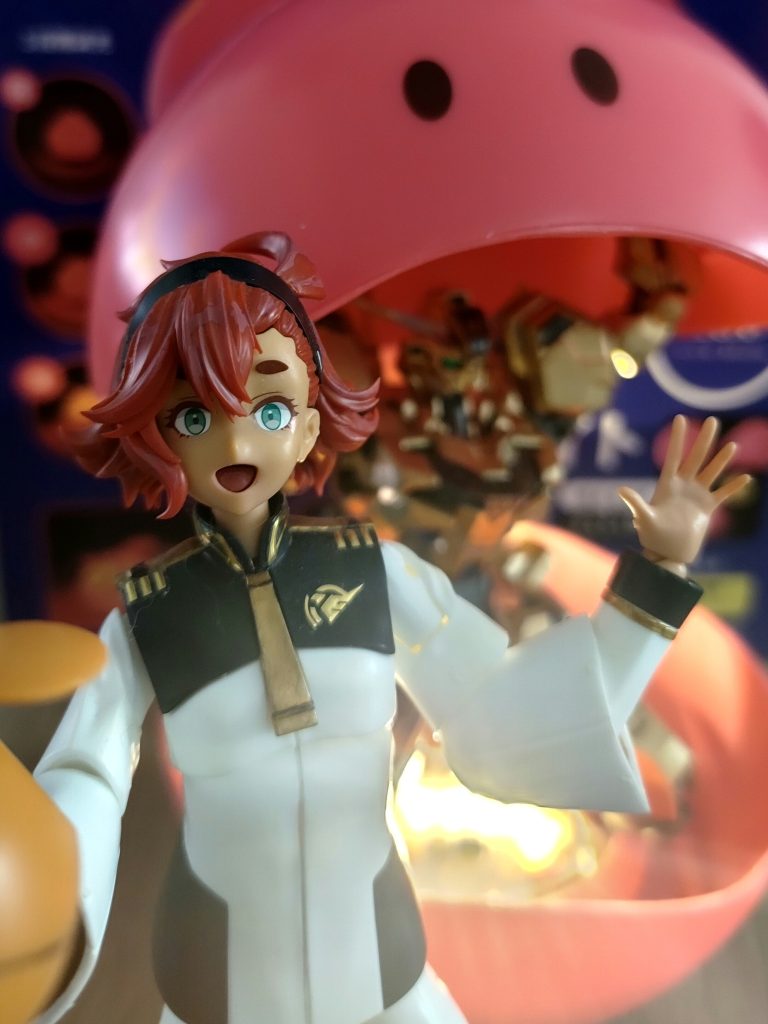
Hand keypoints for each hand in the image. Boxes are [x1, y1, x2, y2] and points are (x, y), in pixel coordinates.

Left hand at [617, 415, 750, 567]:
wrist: (666, 553)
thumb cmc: (652, 537)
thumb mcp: (644, 519)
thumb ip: (636, 502)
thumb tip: (620, 489)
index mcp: (667, 485)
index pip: (674, 456)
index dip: (678, 438)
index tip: (680, 418)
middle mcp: (683, 486)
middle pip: (695, 458)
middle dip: (704, 440)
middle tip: (712, 421)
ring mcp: (696, 496)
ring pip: (711, 473)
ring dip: (721, 460)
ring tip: (733, 445)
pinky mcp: (707, 508)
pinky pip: (722, 494)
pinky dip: (733, 487)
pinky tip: (745, 478)